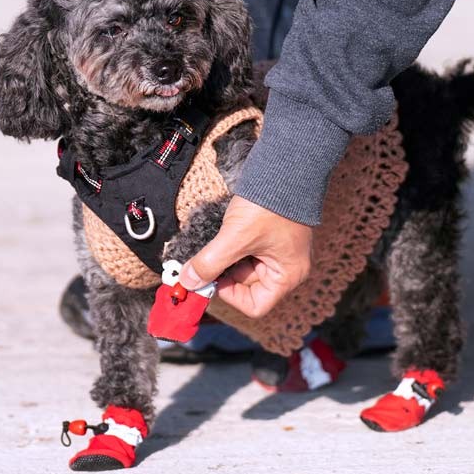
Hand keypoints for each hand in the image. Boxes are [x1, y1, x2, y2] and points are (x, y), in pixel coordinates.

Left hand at [178, 196, 311, 317]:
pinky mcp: (270, 236)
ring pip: (243, 267)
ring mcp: (278, 251)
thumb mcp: (235, 237)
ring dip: (225, 259)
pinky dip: (230, 247)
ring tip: (216, 241)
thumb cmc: (269, 206)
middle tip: (203, 261)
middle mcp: (285, 267)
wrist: (286, 167)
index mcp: (287, 275)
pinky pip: (246, 251)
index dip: (230, 296)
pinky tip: (223, 233)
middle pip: (247, 286)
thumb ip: (209, 263)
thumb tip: (186, 283)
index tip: (211, 278)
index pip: (255, 305)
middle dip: (222, 274)